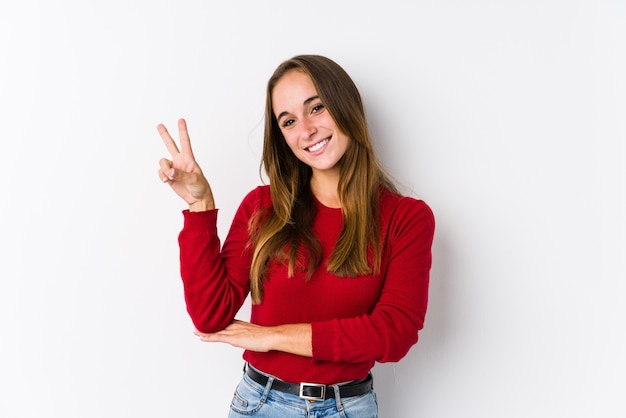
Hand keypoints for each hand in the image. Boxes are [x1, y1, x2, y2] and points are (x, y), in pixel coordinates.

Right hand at [157, 118, 214, 210]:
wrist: (197, 199)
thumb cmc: (201, 188)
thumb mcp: (195, 180)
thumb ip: (182, 175)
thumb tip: (170, 172)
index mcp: (189, 159)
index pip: (185, 142)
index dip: (183, 131)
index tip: (181, 120)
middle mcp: (180, 161)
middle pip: (170, 145)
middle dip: (165, 135)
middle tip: (159, 125)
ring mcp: (173, 168)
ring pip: (162, 162)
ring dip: (163, 168)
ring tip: (169, 176)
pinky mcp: (169, 177)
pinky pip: (160, 172)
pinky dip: (162, 176)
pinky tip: (167, 181)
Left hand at [194, 320, 312, 356]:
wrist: (271, 336)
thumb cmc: (267, 336)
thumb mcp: (256, 333)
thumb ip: (250, 334)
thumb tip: (250, 337)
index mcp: (241, 324)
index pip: (226, 321)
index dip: (217, 321)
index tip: (210, 319)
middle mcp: (236, 326)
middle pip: (219, 324)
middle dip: (208, 324)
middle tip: (197, 322)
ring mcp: (234, 331)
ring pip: (216, 330)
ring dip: (204, 330)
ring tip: (195, 330)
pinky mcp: (233, 338)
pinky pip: (218, 337)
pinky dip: (208, 336)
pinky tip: (201, 336)